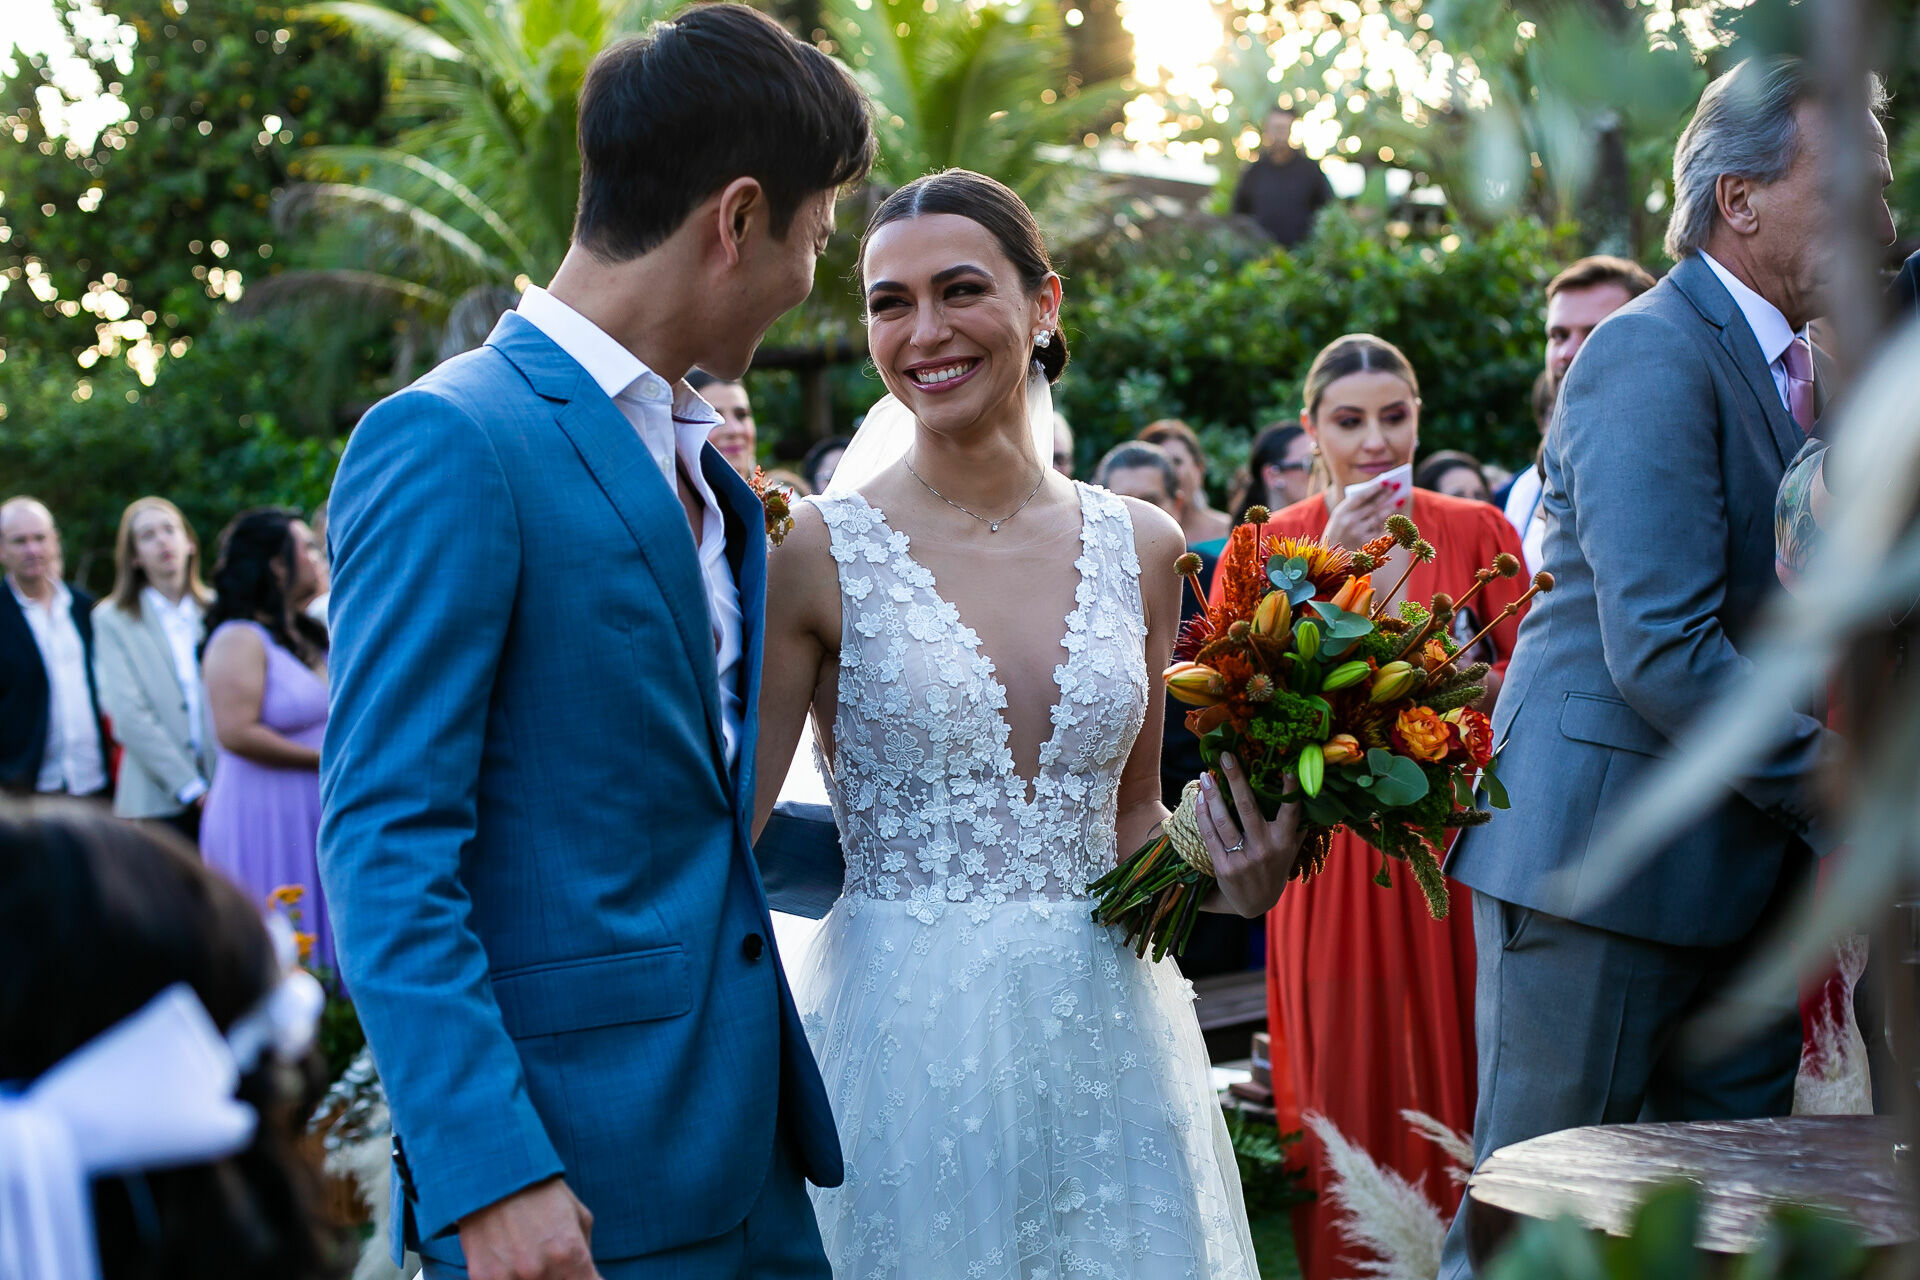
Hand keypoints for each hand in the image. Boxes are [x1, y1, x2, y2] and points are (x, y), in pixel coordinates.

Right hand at [459, 1178, 599, 1279]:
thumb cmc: (540, 1190)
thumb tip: (587, 1274)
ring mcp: (509, 1277)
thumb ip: (585, 1251)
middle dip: (561, 1276)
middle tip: (552, 1255)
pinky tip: (507, 1258)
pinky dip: (508, 1276)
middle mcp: (540, 1270)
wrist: (492, 1171)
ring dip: (533, 1278)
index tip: (583, 1274)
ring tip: (527, 1252)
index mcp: (569, 1254)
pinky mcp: (482, 1277)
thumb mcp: (577, 1215)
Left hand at [1197, 753, 1301, 917]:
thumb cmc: (1274, 869)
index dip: (1290, 792)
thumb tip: (1307, 793)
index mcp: (1284, 842)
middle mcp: (1264, 849)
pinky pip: (1211, 835)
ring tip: (1205, 775)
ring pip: (1224, 820)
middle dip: (1236, 779)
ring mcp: (1242, 859)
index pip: (1290, 813)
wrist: (1254, 904)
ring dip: (1213, 795)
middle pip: (1248, 808)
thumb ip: (1297, 826)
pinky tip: (1200, 799)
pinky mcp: (1223, 867)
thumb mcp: (1290, 851)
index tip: (1287, 770)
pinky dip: (1204, 815)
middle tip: (1225, 756)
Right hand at [1322, 476, 1406, 552]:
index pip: (1361, 497)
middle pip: (1373, 505)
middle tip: (1398, 486)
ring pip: (1379, 517)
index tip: (1386, 480)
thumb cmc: (1338, 531)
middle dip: (1387, 495)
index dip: (1375, 488)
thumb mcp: (1339, 517)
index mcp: (1341, 512)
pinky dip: (1387, 522)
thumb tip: (1378, 494)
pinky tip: (1395, 516)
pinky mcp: (1366, 543)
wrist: (1331, 556)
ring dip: (1392, 508)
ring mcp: (1359, 533)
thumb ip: (1355, 506)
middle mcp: (1350, 522)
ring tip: (1401, 500)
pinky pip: (1379, 530)